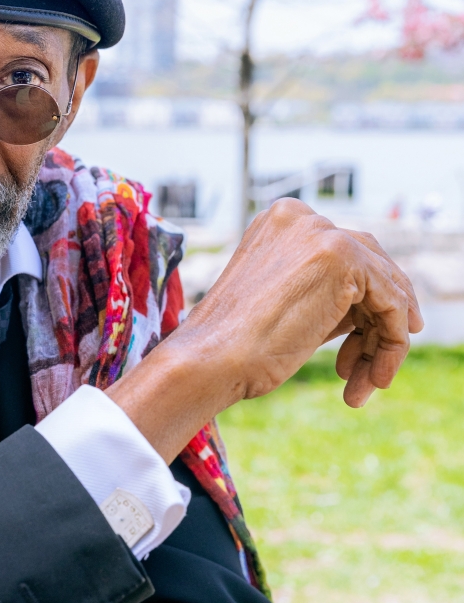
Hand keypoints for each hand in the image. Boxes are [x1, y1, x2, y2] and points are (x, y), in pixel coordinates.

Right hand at [108, 199, 423, 461]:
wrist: (209, 360)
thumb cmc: (233, 347)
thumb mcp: (284, 306)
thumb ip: (326, 293)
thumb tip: (375, 309)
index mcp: (280, 222)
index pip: (346, 255)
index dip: (363, 305)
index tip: (363, 346)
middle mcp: (303, 218)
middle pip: (371, 266)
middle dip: (378, 321)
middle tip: (374, 370)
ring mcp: (323, 233)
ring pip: (386, 287)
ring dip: (383, 342)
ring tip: (367, 384)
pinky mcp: (343, 257)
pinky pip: (393, 302)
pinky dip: (392, 342)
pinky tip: (374, 378)